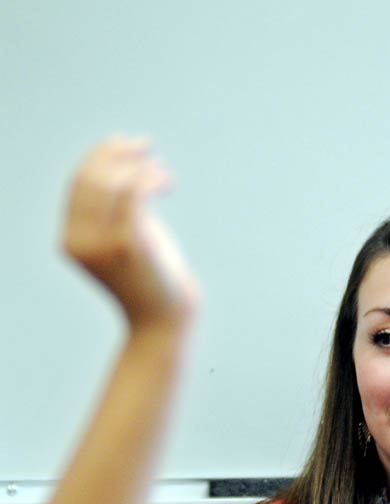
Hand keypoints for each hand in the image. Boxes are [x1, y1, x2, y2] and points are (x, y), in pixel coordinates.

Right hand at [61, 136, 198, 326]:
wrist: (163, 320)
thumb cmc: (151, 281)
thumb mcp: (125, 242)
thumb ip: (116, 213)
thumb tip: (128, 167)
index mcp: (70, 240)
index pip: (78, 183)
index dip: (100, 155)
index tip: (127, 144)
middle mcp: (79, 241)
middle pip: (92, 177)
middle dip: (118, 152)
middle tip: (146, 146)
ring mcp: (102, 243)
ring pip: (112, 181)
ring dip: (140, 166)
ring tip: (163, 174)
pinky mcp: (130, 244)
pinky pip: (135, 193)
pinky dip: (151, 177)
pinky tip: (166, 182)